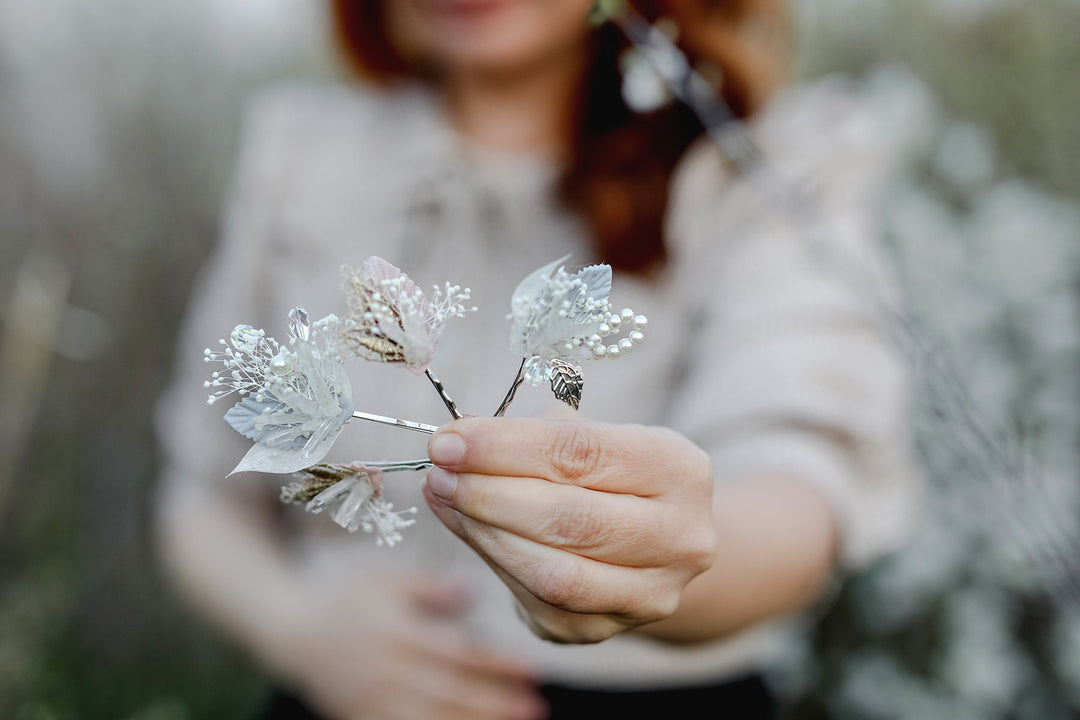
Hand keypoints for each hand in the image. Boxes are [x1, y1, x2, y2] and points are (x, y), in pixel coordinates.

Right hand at [258, 569, 546, 719]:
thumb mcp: (384, 579)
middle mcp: (386, 672)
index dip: (496, 664)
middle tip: (535, 705)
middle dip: (495, 702)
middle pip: (449, 693)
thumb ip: (427, 586)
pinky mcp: (366, 719)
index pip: (456, 653)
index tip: (532, 669)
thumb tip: (471, 589)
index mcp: (396, 634)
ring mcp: (374, 702)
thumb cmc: (349, 599)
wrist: (294, 634)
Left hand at [422, 417, 716, 643]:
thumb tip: (455, 446)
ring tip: (445, 495)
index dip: (506, 447)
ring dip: (485, 532)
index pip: (583, 453)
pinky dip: (492, 561)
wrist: (651, 541)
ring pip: (554, 573)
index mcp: (679, 469)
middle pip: (571, 518)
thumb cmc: (608, 474)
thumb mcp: (588, 436)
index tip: (449, 440)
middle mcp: (680, 537)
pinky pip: (537, 602)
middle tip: (440, 470)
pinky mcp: (606, 630)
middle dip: (490, 493)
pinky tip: (466, 528)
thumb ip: (529, 436)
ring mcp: (649, 594)